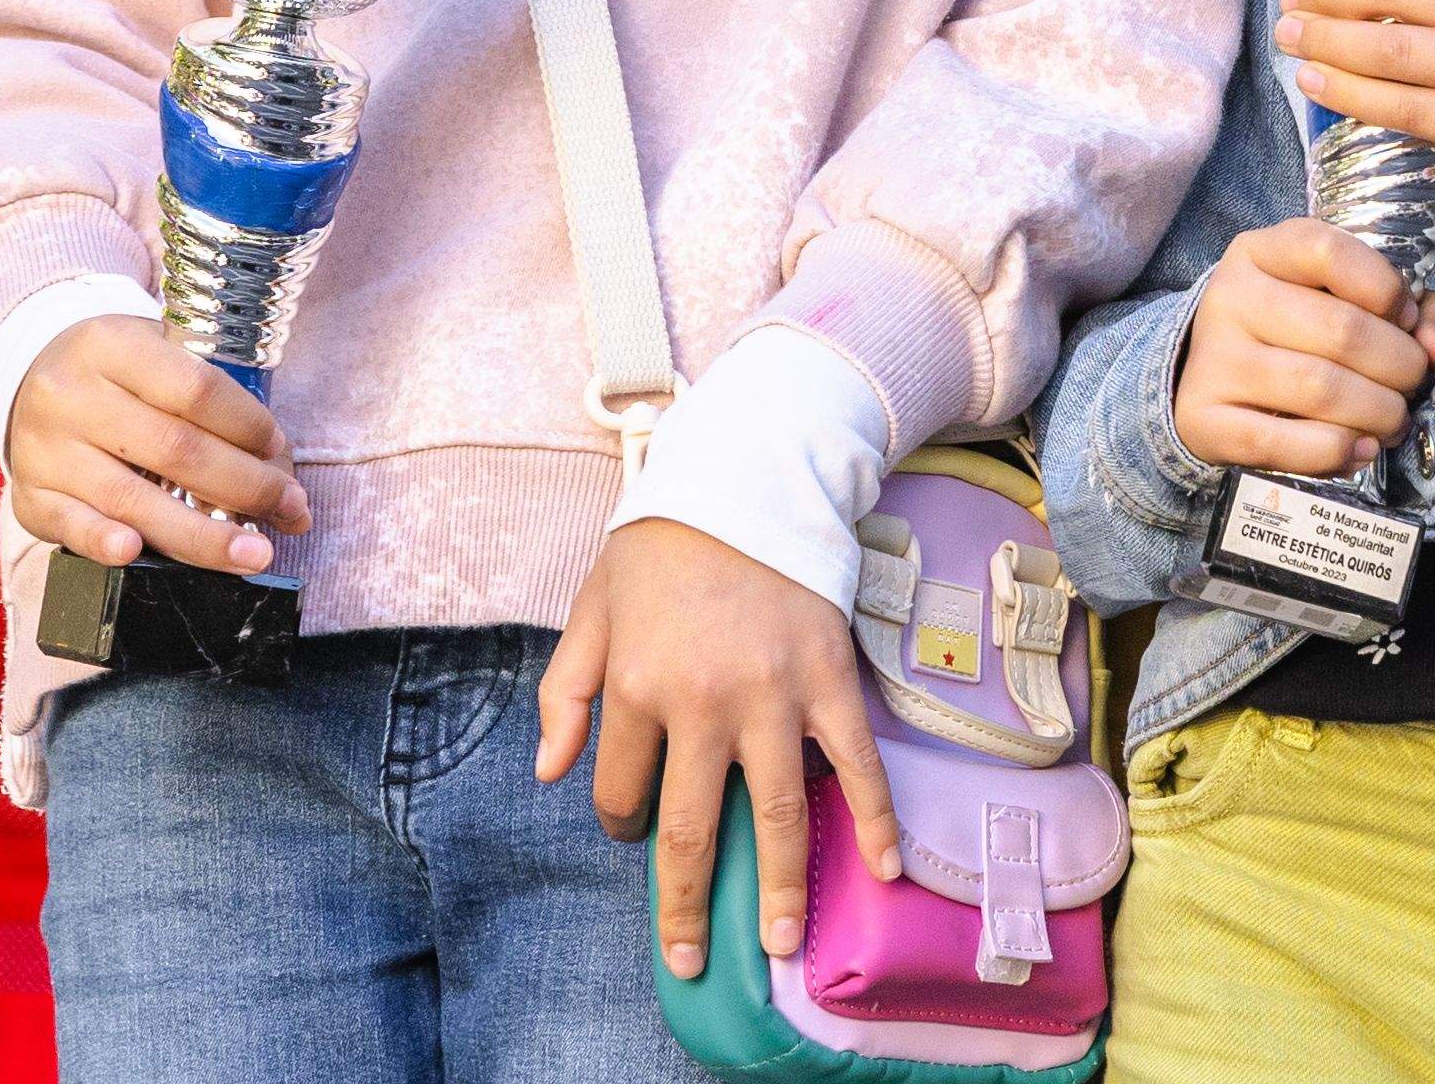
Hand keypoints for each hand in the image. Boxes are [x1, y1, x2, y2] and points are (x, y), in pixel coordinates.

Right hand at [5, 314, 309, 574]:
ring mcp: (45, 449)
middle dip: (244, 487)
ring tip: (253, 554)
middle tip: (291, 511)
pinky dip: (104, 542)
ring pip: (130, 499)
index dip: (246, 424)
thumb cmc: (119, 371)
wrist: (32, 378)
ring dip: (201, 536)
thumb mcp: (156, 352)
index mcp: (113, 345)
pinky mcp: (29, 497)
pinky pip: (70, 526)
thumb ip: (210, 398)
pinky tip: (137, 554)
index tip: (279, 449)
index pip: (195, 387)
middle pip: (173, 449)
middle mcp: (71, 395)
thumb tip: (280, 470)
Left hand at [537, 519, 902, 973]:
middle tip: (690, 959)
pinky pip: (854, 761)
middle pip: (693, 828)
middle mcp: (702, 703)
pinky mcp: (829, 678)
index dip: (620, 820)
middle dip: (687, 902)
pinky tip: (882, 865)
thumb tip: (552, 774)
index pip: (619, 792)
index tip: (633, 825)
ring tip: (781, 942)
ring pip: (777, 813)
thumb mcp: (591, 610)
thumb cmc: (662, 544)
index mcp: (635, 687)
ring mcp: (773, 695)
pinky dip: (872, 815)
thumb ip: (564, 693)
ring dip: (780, 885)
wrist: (748, 475)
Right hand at [1176, 220, 1434, 475]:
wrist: (1210, 376)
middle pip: (1341, 330)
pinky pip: (1279, 443)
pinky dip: (1335, 452)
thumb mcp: (1351, 298)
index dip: (1388, 291)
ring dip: (1378, 413)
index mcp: (1266, 250)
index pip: (1331, 253)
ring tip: (1393, 421)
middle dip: (1400, 366)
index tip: (1407, 320)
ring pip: (1318, 389)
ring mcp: (1213, 358)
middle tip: (1412, 385)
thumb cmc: (1299, 330)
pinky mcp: (1202, 418)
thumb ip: (1418, 313)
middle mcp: (1231, 295)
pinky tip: (1360, 450)